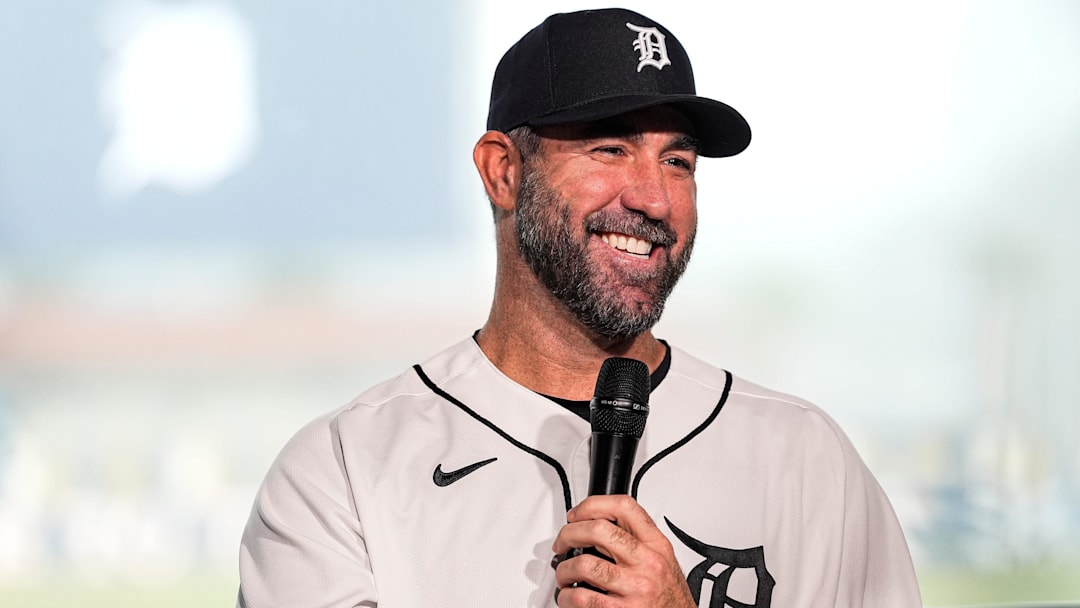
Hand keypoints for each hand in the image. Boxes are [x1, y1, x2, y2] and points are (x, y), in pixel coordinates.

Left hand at [551, 495, 695, 607]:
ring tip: (565, 574)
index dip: (592, 505)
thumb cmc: (670, 597)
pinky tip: (569, 597)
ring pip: (584, 564)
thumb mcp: (663, 560)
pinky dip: (567, 597)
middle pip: (598, 530)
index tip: (576, 514)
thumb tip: (599, 526)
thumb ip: (638, 540)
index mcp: (656, 545)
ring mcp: (635, 588)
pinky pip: (582, 598)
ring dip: (564, 569)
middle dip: (569, 534)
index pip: (624, 507)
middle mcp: (647, 563)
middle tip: (562, 543)